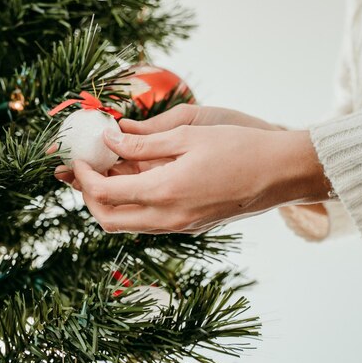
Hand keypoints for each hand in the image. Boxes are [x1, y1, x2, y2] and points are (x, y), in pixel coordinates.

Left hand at [70, 125, 330, 233]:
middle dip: (89, 197)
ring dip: (110, 202)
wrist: (282, 174)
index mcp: (164, 193)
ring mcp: (179, 226)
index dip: (85, 177)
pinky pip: (148, 222)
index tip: (79, 158)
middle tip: (86, 171)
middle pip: (108, 220)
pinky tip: (137, 178)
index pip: (104, 194)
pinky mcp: (190, 226)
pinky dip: (133, 204)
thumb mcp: (188, 135)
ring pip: (127, 224)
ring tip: (110, 170)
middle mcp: (167, 218)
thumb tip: (110, 142)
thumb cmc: (240, 147)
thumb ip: (143, 144)